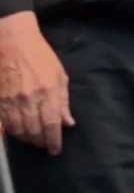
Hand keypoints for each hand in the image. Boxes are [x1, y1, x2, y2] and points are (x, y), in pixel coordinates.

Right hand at [0, 12, 74, 153]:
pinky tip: (17, 132)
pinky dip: (10, 131)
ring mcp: (11, 100)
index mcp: (48, 92)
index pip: (51, 124)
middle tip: (45, 144)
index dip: (53, 140)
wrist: (14, 42)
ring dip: (26, 139)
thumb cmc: (40, 57)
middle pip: (34, 131)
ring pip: (18, 130)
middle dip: (40, 141)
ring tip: (33, 139)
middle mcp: (29, 99)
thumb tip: (68, 122)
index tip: (55, 149)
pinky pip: (4, 123)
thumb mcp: (59, 75)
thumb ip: (63, 101)